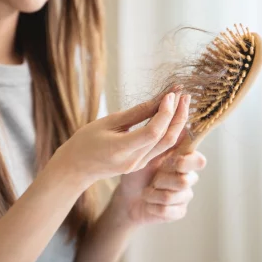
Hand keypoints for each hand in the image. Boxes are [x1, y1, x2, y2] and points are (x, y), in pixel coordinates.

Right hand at [48, 88, 186, 189]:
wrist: (77, 168)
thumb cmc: (86, 141)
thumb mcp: (107, 122)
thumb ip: (135, 114)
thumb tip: (159, 100)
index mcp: (121, 150)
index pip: (153, 132)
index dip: (165, 113)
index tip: (170, 94)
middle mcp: (134, 161)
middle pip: (166, 139)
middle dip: (179, 116)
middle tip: (184, 94)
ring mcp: (139, 165)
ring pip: (167, 144)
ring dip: (177, 123)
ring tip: (182, 102)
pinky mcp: (141, 164)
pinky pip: (161, 147)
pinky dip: (169, 131)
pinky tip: (172, 116)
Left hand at [114, 142, 206, 225]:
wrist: (126, 198)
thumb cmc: (137, 172)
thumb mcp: (145, 155)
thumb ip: (162, 141)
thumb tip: (175, 122)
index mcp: (183, 162)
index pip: (198, 161)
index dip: (187, 162)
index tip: (175, 162)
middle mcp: (188, 178)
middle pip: (186, 180)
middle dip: (163, 180)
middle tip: (153, 179)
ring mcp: (184, 196)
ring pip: (173, 196)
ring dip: (153, 194)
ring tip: (146, 190)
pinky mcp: (178, 211)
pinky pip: (168, 211)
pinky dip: (153, 206)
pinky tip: (149, 203)